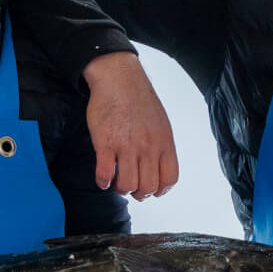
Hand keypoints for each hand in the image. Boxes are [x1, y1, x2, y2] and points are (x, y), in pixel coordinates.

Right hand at [82, 52, 178, 200]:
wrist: (118, 78)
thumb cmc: (138, 99)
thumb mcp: (161, 122)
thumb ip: (161, 145)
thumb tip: (158, 167)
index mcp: (164, 142)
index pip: (170, 179)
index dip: (160, 190)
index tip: (152, 190)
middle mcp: (148, 146)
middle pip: (148, 186)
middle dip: (139, 194)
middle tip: (131, 187)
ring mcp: (126, 145)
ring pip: (128, 185)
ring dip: (121, 189)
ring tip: (116, 182)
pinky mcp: (105, 143)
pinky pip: (105, 173)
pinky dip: (103, 182)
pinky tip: (102, 179)